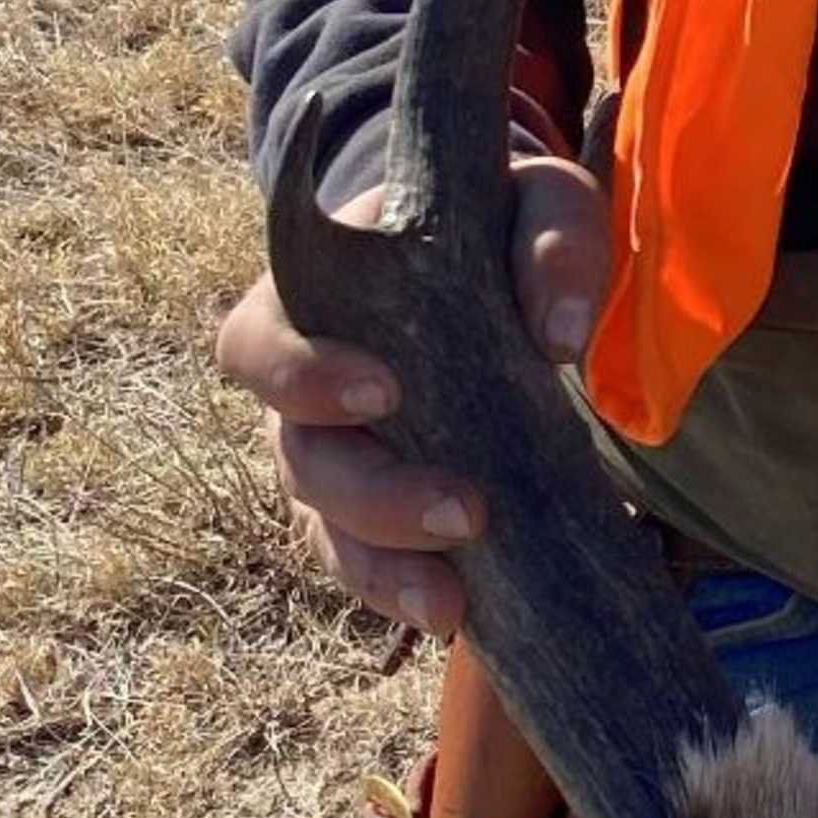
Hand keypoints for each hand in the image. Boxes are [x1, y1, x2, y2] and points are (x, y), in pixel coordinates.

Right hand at [215, 149, 610, 634]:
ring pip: (326, 529)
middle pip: (302, 459)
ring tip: (451, 598)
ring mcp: (334, 460)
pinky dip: (401, 594)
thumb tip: (560, 337)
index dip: (300, 375)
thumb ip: (554, 241)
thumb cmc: (497, 224)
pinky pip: (367, 567)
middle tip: (464, 509)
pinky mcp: (375, 512)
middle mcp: (302, 393)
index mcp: (309, 300)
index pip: (257, 345)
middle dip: (375, 496)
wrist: (497, 263)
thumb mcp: (540, 201)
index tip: (383, 390)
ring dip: (385, 566)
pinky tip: (453, 615)